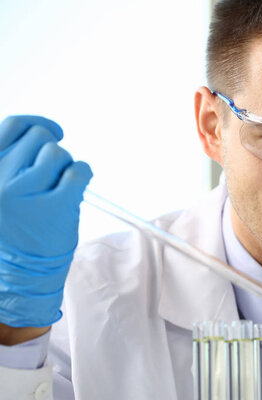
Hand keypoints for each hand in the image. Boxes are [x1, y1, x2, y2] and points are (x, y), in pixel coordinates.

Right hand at [0, 116, 91, 327]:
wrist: (17, 274)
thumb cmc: (12, 229)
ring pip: (60, 154)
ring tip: (58, 189)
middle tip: (52, 177)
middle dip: (53, 153)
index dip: (39, 124)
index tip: (55, 132)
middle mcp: (0, 178)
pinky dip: (83, 174)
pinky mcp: (55, 205)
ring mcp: (26, 191)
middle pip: (41, 139)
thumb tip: (46, 131)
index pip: (13, 126)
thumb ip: (12, 161)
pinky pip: (79, 171)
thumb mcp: (1, 191)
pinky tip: (76, 188)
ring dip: (66, 167)